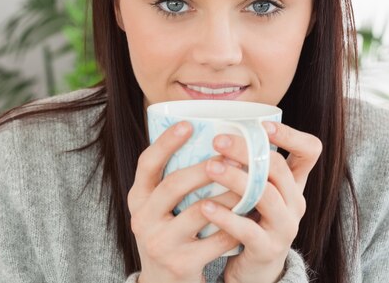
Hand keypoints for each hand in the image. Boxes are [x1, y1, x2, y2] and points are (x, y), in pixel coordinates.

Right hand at [128, 121, 243, 282]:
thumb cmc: (171, 234)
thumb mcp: (160, 208)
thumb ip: (173, 181)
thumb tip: (205, 137)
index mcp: (138, 199)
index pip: (146, 164)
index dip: (165, 142)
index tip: (188, 124)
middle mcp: (142, 219)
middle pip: (173, 185)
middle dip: (203, 167)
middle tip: (229, 155)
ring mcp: (160, 243)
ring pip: (200, 211)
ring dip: (227, 194)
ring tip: (248, 180)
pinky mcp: (181, 263)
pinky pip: (215, 239)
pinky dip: (235, 224)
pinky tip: (250, 214)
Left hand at [200, 121, 321, 282]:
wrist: (254, 268)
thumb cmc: (250, 218)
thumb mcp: (256, 189)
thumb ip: (248, 164)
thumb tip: (216, 124)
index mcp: (294, 182)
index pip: (309, 150)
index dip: (290, 135)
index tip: (261, 125)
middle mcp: (295, 201)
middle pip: (278, 167)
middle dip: (246, 150)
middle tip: (217, 140)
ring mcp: (285, 226)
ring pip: (265, 195)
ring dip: (235, 178)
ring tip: (209, 167)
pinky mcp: (268, 249)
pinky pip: (248, 230)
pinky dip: (225, 216)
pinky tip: (205, 207)